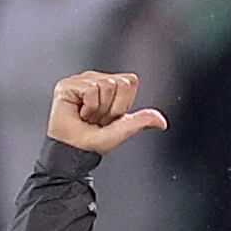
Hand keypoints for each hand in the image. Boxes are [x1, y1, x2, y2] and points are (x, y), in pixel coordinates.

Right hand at [46, 71, 167, 155]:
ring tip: (88, 117)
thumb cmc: (93, 141)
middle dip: (112, 107)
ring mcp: (82, 80)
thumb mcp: (123, 131)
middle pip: (120, 82)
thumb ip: (142, 121)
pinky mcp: (68, 85)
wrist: (73, 151)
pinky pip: (91, 89)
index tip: (110, 118)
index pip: (130, 81)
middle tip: (98, 118)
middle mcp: (96, 79)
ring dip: (99, 109)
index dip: (123, 104)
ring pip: (106, 85)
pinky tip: (79, 113)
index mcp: (110, 86)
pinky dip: (88, 107)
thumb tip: (162, 122)